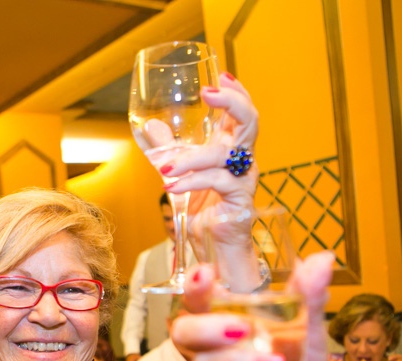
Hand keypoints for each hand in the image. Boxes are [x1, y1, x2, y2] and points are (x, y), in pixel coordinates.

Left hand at [143, 73, 259, 257]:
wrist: (211, 245)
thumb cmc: (201, 209)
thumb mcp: (180, 174)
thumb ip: (168, 150)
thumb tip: (152, 125)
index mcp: (231, 149)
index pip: (242, 113)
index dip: (236, 92)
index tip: (222, 74)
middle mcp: (242, 160)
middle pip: (249, 122)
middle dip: (232, 102)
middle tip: (207, 93)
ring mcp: (244, 180)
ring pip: (224, 155)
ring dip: (192, 158)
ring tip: (165, 168)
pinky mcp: (240, 201)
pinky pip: (218, 182)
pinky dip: (191, 182)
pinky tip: (171, 187)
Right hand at [172, 252, 334, 360]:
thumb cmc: (299, 360)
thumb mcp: (309, 326)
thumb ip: (309, 295)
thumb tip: (323, 259)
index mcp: (227, 317)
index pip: (196, 299)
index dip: (193, 287)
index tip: (206, 274)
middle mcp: (214, 346)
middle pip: (181, 333)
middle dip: (206, 327)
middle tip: (242, 327)